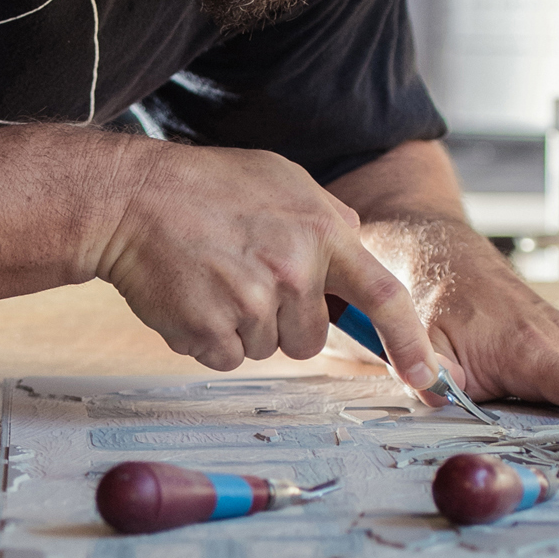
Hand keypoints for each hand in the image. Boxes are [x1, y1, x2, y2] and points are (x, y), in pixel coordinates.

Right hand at [96, 141, 439, 388]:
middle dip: (283, 319)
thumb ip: (327, 218)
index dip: (409, 342)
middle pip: (310, 337)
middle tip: (245, 276)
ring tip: (213, 277)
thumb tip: (354, 248)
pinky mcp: (212, 331)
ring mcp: (253, 304)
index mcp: (322, 231)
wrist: (132, 198)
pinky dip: (208, 337)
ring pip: (266, 348)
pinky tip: (192, 294)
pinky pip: (226, 358)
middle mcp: (294, 270)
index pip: (384, 295)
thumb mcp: (282, 179)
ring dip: (242, 327)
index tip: (426, 378)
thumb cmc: (204, 185)